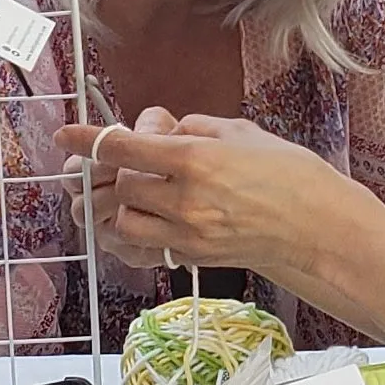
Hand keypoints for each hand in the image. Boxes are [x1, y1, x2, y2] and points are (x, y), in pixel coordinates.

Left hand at [61, 113, 349, 290]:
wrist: (319, 228)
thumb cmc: (290, 174)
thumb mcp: (240, 132)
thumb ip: (191, 128)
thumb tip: (158, 131)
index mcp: (195, 158)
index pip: (123, 147)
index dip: (86, 139)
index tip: (65, 133)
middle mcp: (185, 199)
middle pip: (117, 187)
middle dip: (102, 174)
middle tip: (101, 166)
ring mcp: (188, 233)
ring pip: (123, 222)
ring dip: (117, 206)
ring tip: (124, 193)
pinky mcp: (193, 256)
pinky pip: (146, 245)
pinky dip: (137, 231)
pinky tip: (146, 218)